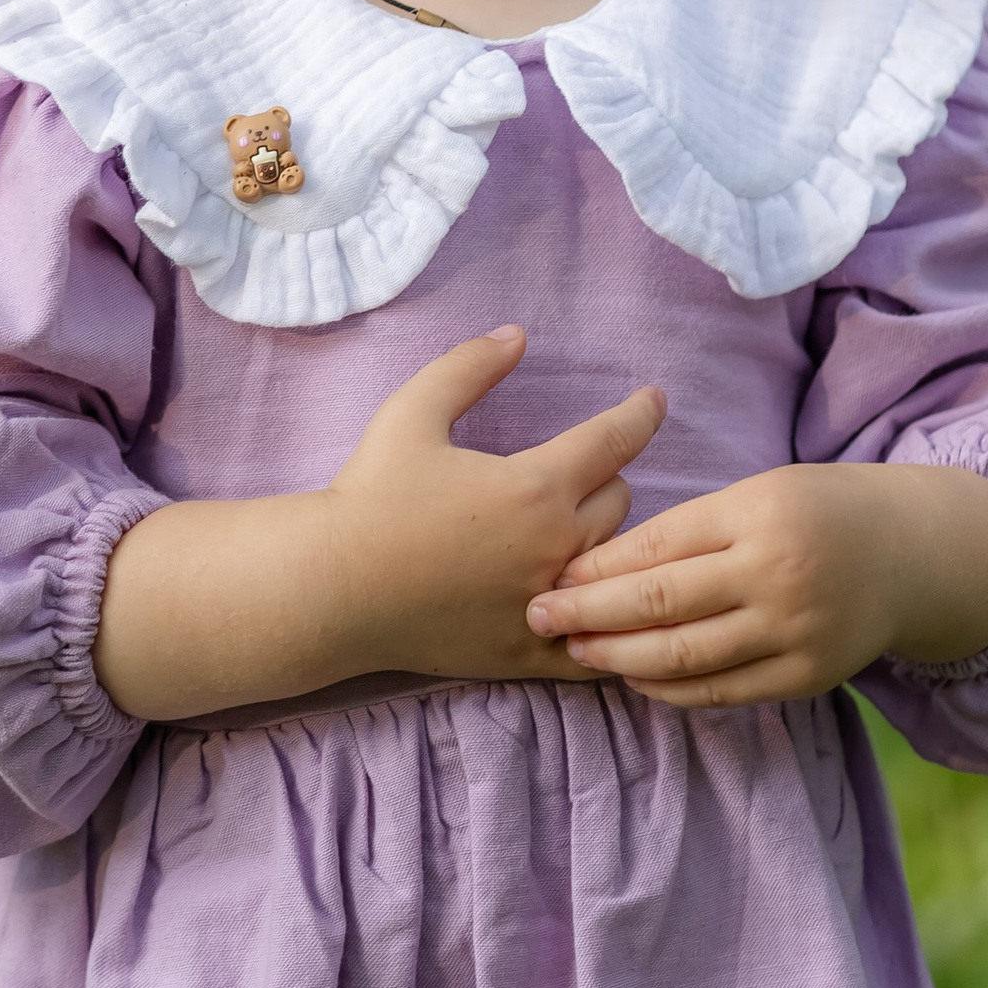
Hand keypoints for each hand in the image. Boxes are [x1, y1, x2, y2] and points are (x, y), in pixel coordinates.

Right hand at [324, 327, 665, 684]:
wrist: (333, 589)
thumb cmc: (369, 497)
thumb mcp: (411, 413)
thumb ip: (467, 367)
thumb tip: (517, 335)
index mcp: (536, 487)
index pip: (616, 441)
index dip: (641, 414)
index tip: (655, 401)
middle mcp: (556, 546)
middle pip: (621, 502)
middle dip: (607, 480)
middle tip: (587, 475)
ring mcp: (548, 605)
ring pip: (614, 566)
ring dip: (607, 542)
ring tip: (587, 533)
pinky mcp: (530, 652)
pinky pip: (598, 641)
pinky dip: (607, 619)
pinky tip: (606, 611)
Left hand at [524, 459, 987, 709]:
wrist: (907, 555)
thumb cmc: (810, 513)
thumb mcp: (753, 496)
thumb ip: (684, 531)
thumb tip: (591, 570)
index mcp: (760, 514)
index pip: (657, 547)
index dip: (595, 568)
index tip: (549, 576)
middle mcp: (778, 574)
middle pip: (661, 604)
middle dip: (588, 614)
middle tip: (537, 617)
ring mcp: (796, 632)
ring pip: (684, 657)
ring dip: (619, 658)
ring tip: (576, 652)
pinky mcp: (806, 676)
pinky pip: (720, 692)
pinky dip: (668, 689)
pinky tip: (633, 678)